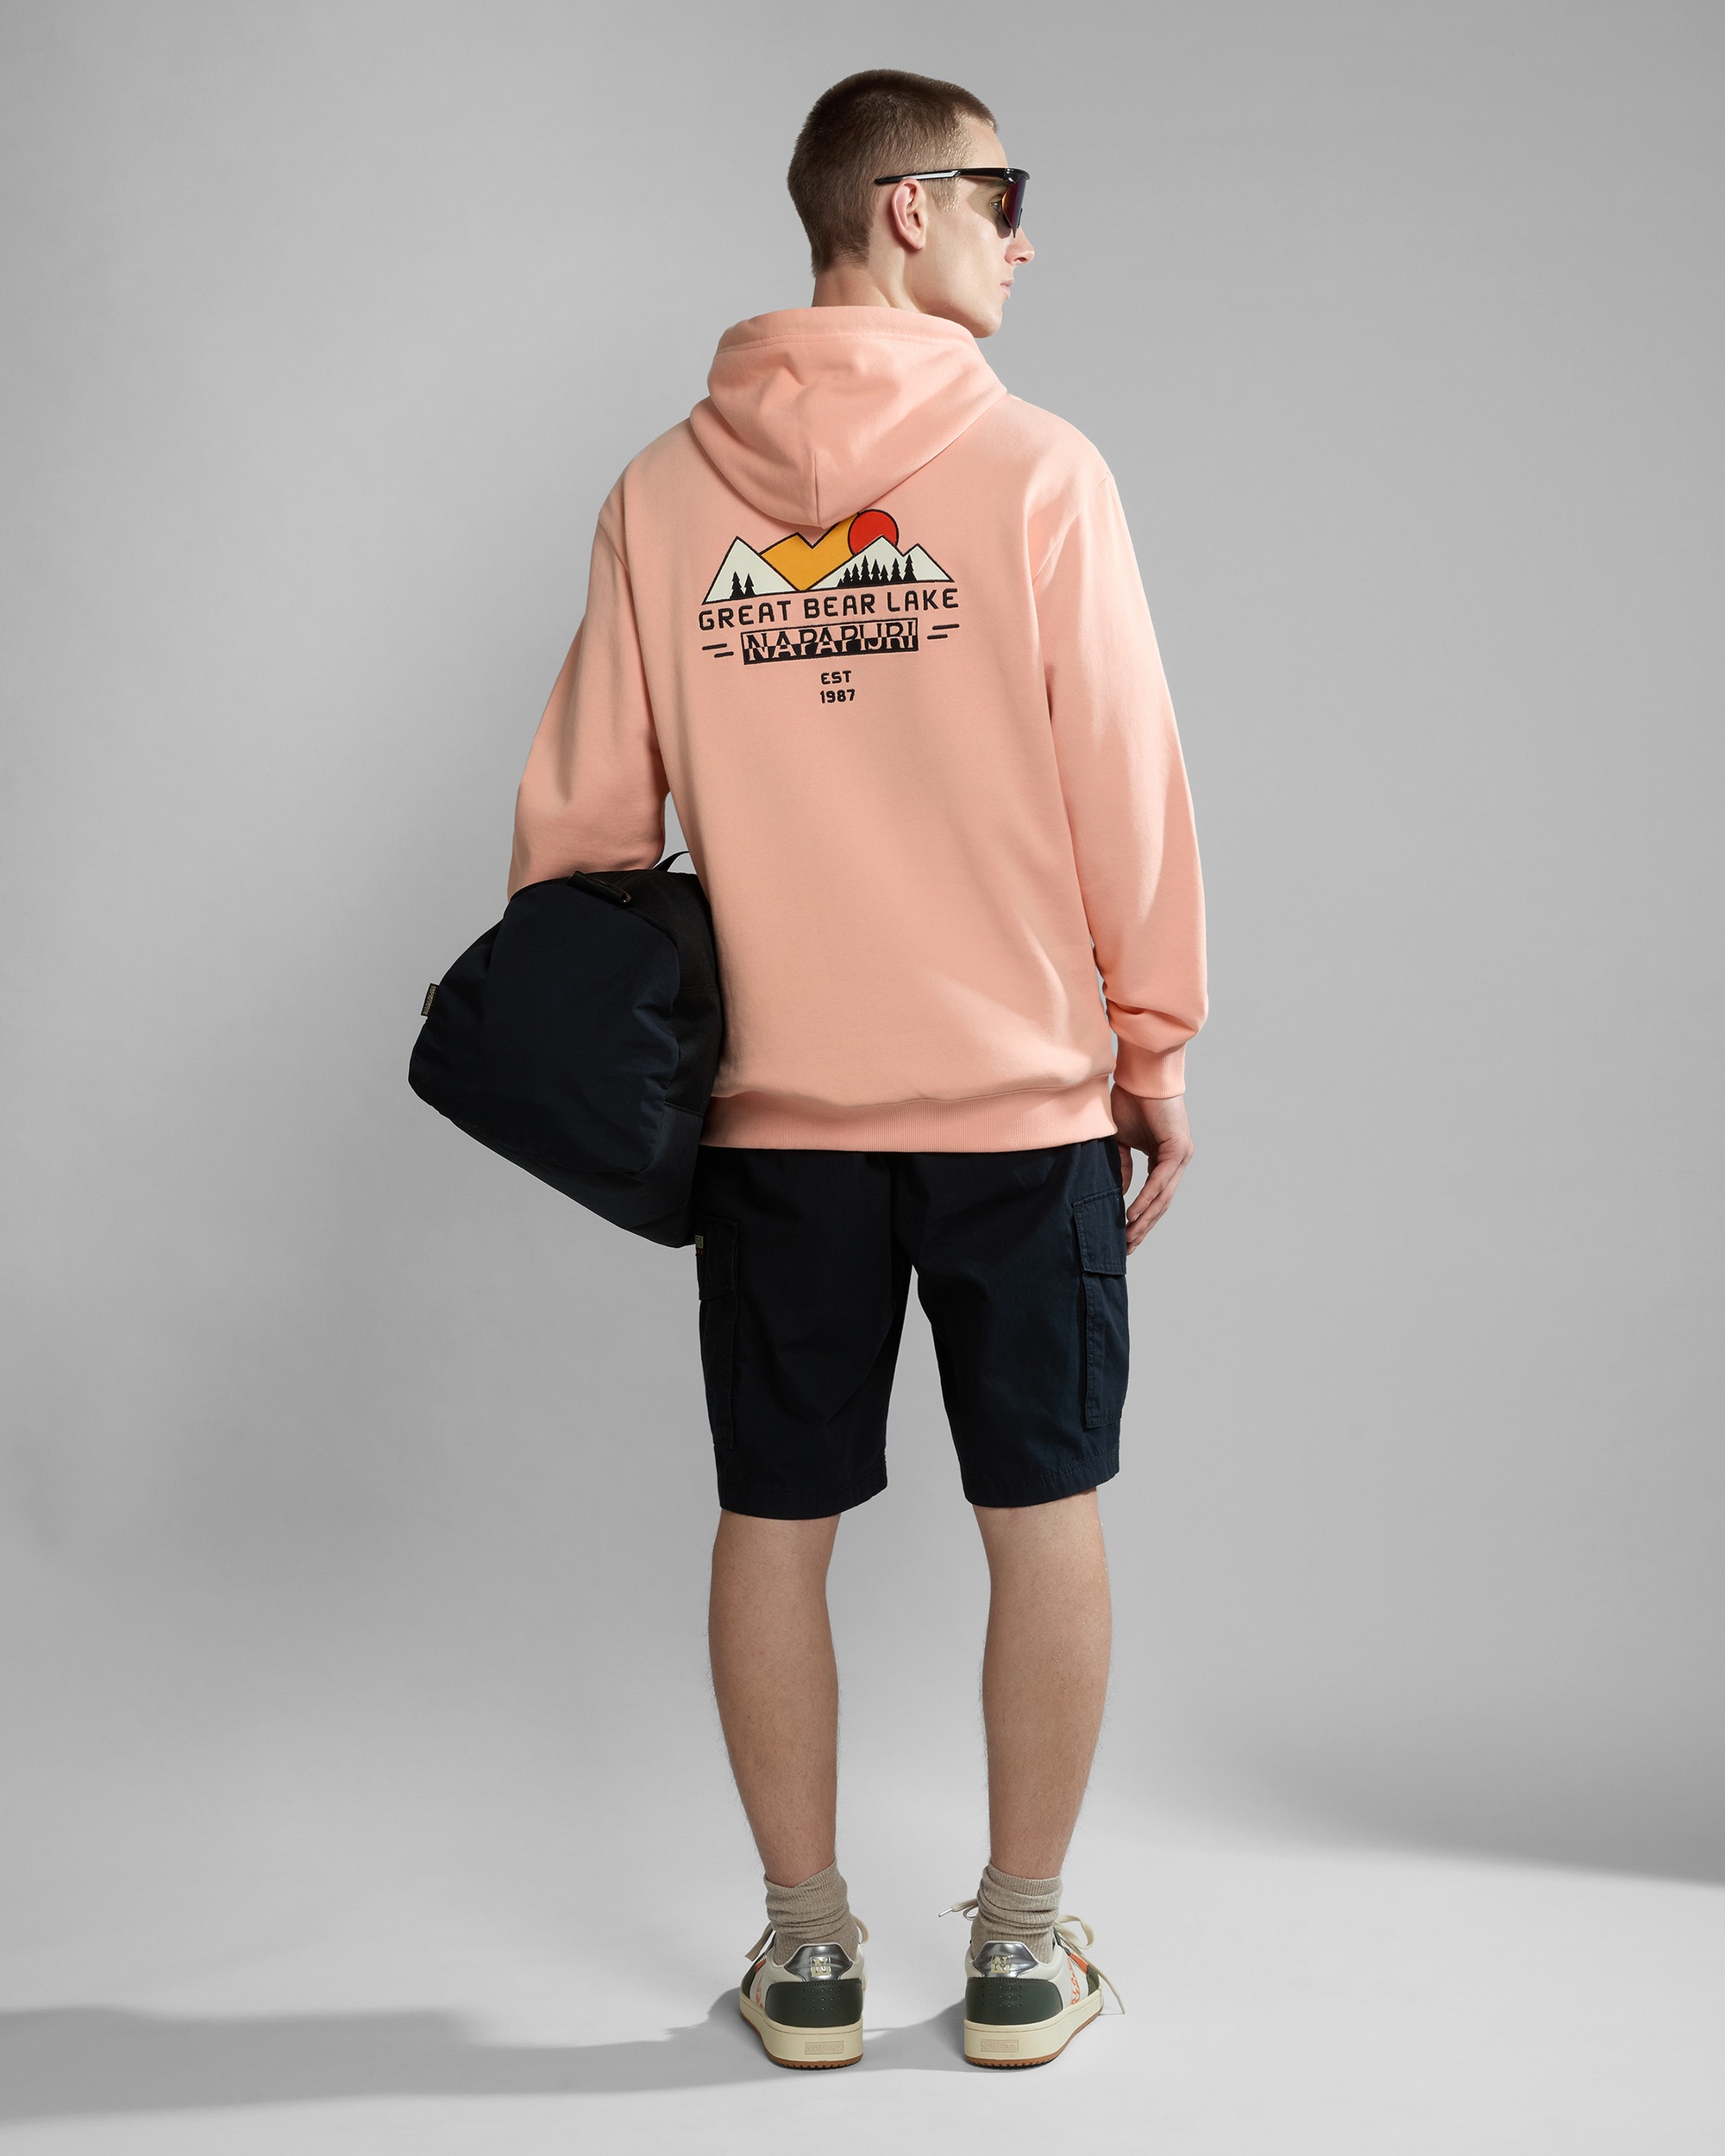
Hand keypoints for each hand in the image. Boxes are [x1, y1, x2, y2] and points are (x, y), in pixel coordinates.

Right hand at [1110, 1089, 1193, 1253]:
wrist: (1140, 1074)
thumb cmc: (1129, 1100)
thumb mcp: (1119, 1140)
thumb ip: (1120, 1166)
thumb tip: (1120, 1192)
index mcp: (1165, 1158)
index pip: (1155, 1196)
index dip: (1141, 1218)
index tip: (1126, 1237)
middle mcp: (1177, 1160)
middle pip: (1161, 1203)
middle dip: (1143, 1227)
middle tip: (1127, 1248)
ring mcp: (1181, 1155)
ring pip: (1163, 1197)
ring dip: (1145, 1220)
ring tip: (1129, 1238)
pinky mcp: (1179, 1148)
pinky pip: (1161, 1181)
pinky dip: (1147, 1199)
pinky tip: (1134, 1215)